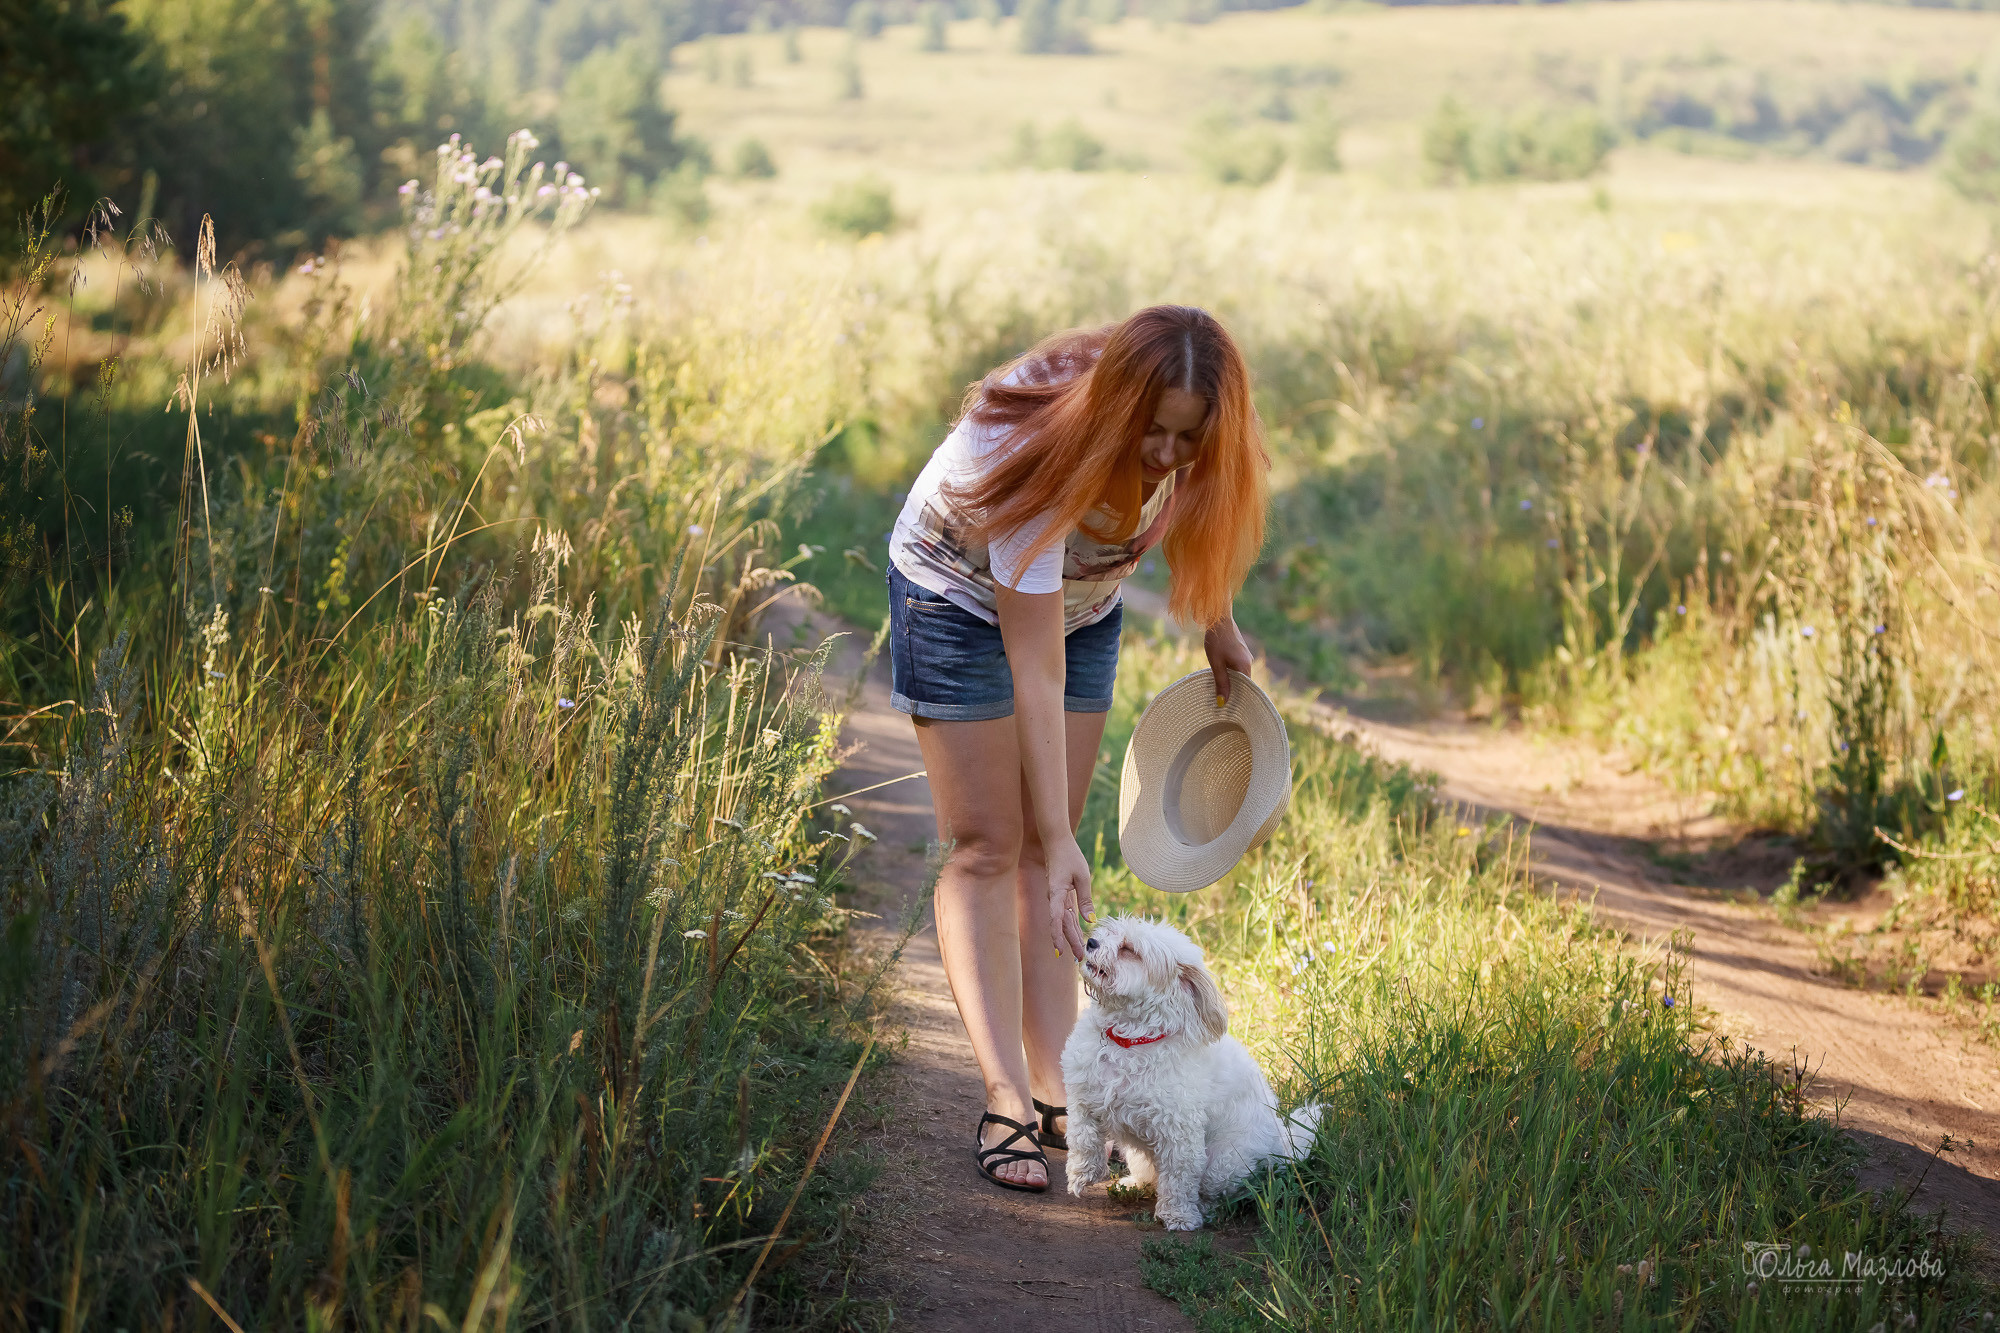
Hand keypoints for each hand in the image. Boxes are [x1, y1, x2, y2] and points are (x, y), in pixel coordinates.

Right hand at [1045, 834, 1094, 961]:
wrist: (1056, 843)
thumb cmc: (1070, 856)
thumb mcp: (1083, 877)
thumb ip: (1086, 900)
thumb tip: (1090, 920)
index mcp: (1057, 894)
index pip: (1057, 919)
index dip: (1057, 936)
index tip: (1060, 951)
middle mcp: (1054, 898)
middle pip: (1063, 924)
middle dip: (1071, 941)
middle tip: (1079, 959)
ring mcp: (1056, 897)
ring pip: (1064, 921)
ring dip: (1071, 936)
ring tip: (1079, 952)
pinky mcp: (1060, 895)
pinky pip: (1066, 913)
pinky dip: (1072, 925)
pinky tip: (1078, 933)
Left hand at [1203, 617, 1252, 703]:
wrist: (1218, 618)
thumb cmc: (1216, 640)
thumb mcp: (1216, 663)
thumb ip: (1221, 682)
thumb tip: (1223, 702)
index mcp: (1245, 666)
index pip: (1247, 689)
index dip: (1239, 700)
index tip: (1231, 711)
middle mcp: (1248, 663)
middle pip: (1244, 684)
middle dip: (1235, 694)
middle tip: (1223, 707)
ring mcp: (1245, 657)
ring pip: (1240, 676)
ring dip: (1232, 685)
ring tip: (1220, 695)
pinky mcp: (1240, 653)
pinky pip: (1237, 669)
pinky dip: (1231, 676)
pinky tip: (1221, 680)